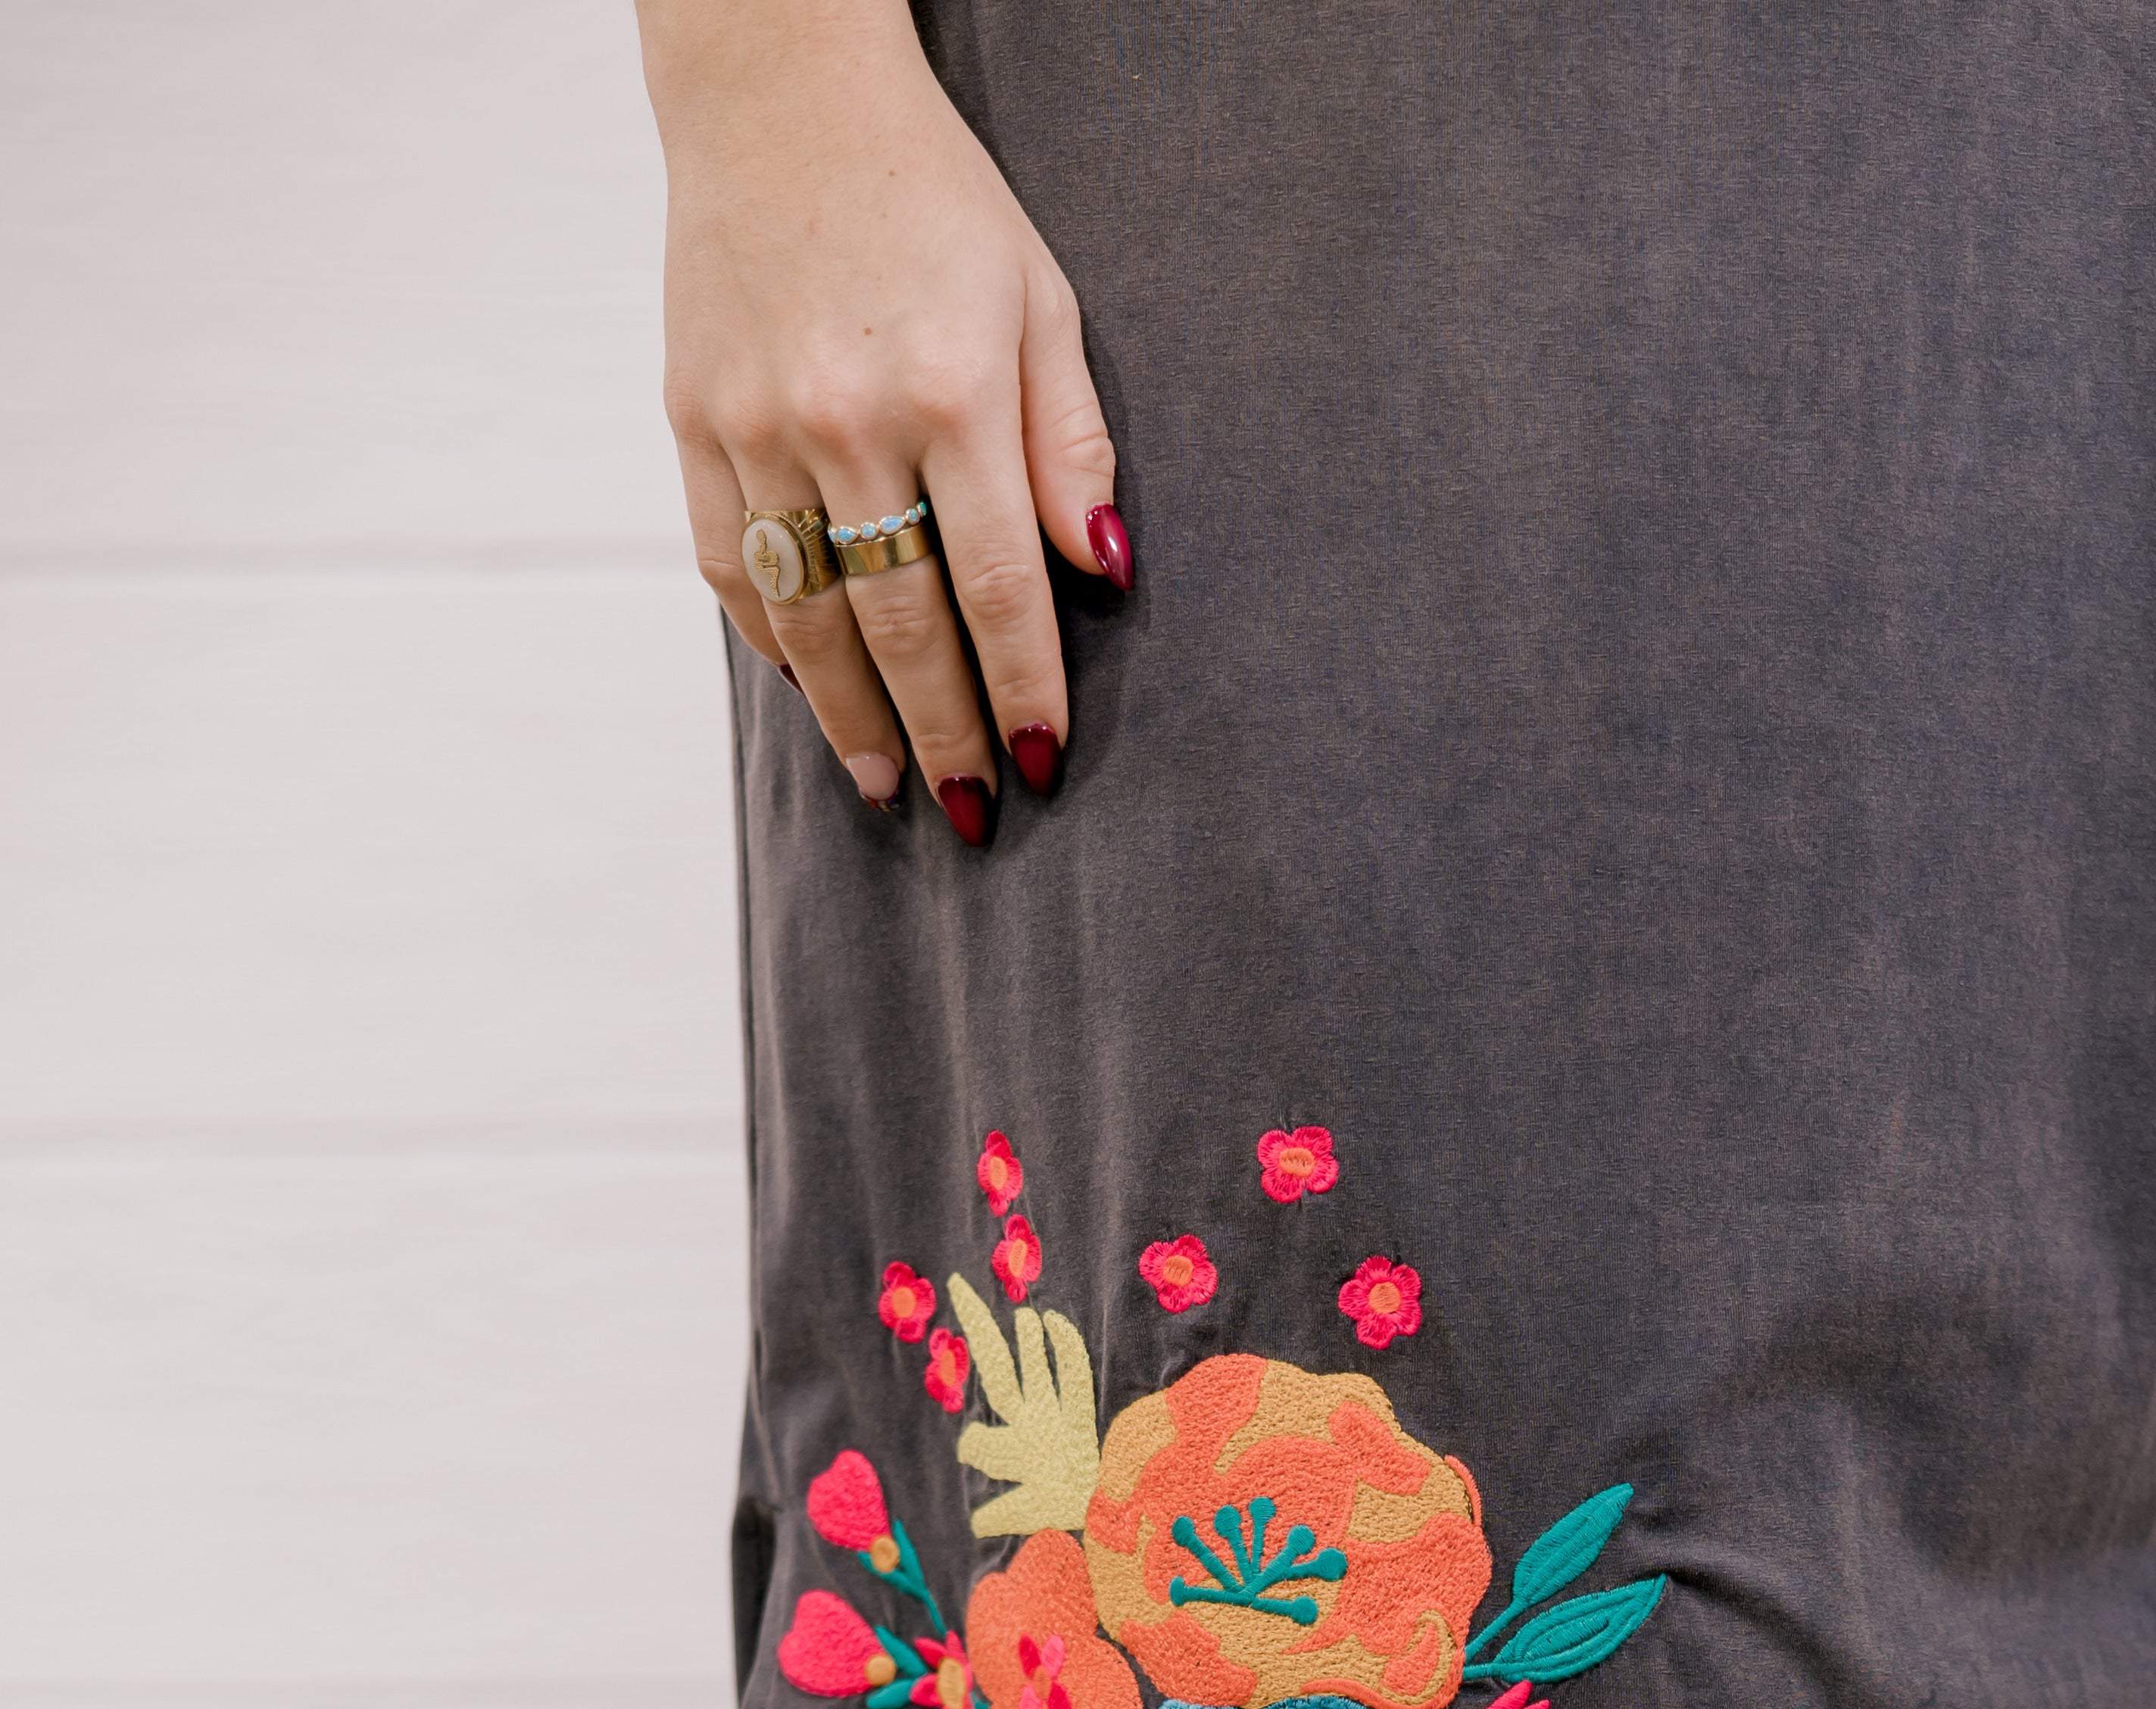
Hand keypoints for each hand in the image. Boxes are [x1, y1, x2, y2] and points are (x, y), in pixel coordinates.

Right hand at [638, 0, 1128, 839]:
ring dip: (852, 719)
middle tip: (972, 809)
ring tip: (888, 786)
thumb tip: (1102, 568)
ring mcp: (756, 424)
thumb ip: (1069, 440)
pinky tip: (812, 695)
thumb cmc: (931, 200)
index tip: (1042, 761)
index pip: (996, 585)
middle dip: (943, 732)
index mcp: (949, 389)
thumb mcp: (1037, 298)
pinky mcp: (692, 417)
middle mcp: (845, 418)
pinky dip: (772, 641)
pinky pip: (728, 566)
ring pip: (808, 616)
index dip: (1021, 688)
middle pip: (901, 624)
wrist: (779, 92)